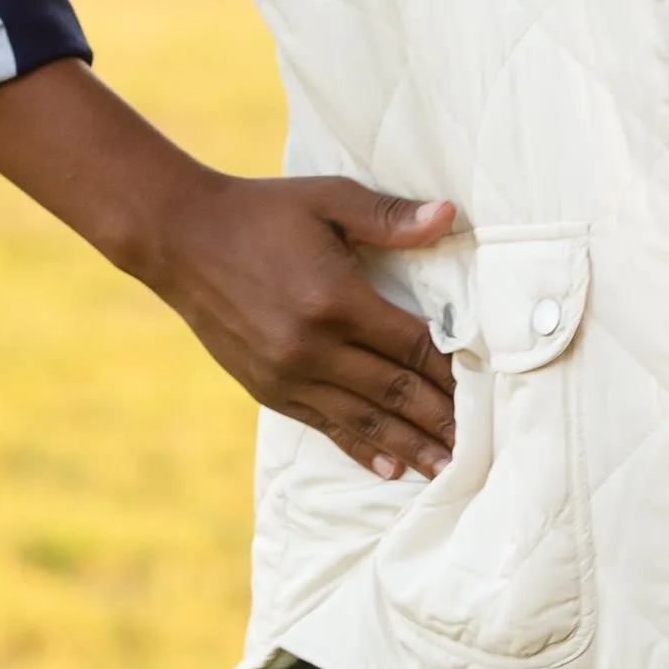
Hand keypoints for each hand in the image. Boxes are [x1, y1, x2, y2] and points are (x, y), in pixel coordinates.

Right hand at [136, 172, 461, 476]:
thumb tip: (448, 216)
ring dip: (408, 445)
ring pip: (364, 419)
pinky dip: (361, 448)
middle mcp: (313, 346)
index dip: (453, 372)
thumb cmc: (263, 211)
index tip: (489, 392)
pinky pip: (325, 425)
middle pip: (395, 391)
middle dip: (441, 420)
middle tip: (481, 447)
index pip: (413, 346)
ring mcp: (287, 373)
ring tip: (446, 469)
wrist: (179, 237)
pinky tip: (390, 467)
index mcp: (335, 300)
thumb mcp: (328, 199)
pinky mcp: (267, 388)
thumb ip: (389, 216)